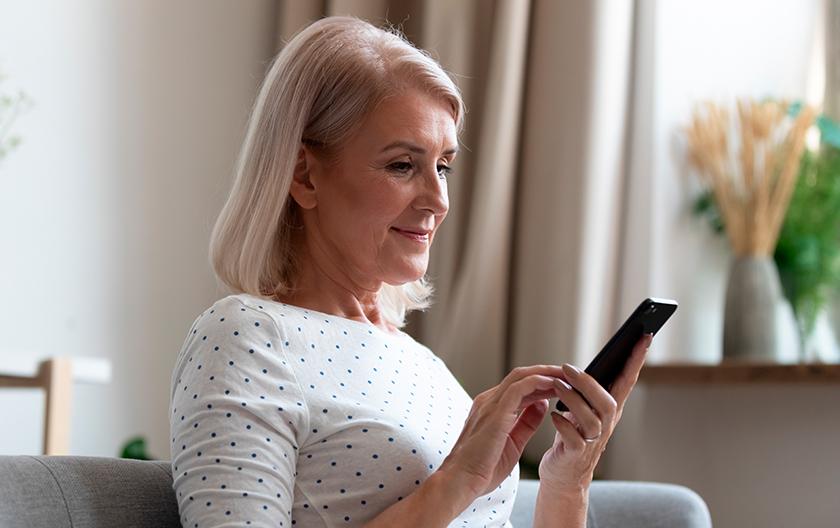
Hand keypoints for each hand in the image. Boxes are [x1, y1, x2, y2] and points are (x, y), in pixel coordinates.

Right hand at [437, 364, 571, 498]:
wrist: (461, 481)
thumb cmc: (482, 469)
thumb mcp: (513, 442)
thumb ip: (526, 422)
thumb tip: (543, 405)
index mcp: (492, 408)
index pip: (520, 386)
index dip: (543, 383)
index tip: (564, 385)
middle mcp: (489, 401)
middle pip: (522, 376)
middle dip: (547, 373)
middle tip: (570, 375)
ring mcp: (490, 404)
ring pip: (521, 377)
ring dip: (546, 374)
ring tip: (567, 376)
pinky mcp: (495, 411)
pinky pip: (519, 388)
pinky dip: (538, 382)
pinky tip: (554, 385)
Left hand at [537, 333, 652, 492]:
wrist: (563, 475)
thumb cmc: (572, 438)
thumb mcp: (581, 410)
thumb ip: (584, 392)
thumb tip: (577, 368)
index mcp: (608, 410)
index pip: (627, 381)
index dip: (636, 360)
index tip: (645, 335)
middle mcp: (605, 425)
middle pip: (609, 402)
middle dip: (589, 383)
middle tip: (568, 367)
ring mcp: (592, 441)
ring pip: (591, 419)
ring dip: (572, 400)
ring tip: (555, 386)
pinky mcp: (576, 454)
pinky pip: (573, 438)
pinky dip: (562, 424)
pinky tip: (553, 415)